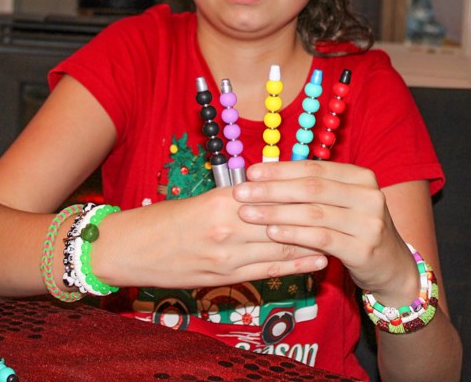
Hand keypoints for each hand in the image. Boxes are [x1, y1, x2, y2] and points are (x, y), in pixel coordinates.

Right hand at [93, 185, 327, 288]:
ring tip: (338, 237)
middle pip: (283, 220)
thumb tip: (267, 195)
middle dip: (314, 218)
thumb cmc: (162, 221)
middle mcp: (228, 226)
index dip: (303, 195)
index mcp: (223, 200)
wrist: (128, 249)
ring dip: (311, 242)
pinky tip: (316, 261)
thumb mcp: (200, 202)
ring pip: (280, 245)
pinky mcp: (223, 277)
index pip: (274, 197)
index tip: (327, 191)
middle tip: (342, 214)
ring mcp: (227, 255)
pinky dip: (295, 265)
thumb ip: (234, 200)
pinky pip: (267, 271)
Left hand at [232, 160, 418, 300]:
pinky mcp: (364, 249)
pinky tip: (271, 232)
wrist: (392, 267)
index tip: (251, 172)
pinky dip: (293, 234)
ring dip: (277, 213)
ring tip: (249, 214)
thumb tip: (266, 175)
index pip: (314, 168)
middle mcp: (369, 195)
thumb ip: (314, 189)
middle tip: (242, 194)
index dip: (281, 170)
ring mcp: (369, 223)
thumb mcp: (342, 204)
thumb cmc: (356, 230)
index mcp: (361, 177)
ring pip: (314, 213)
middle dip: (272, 190)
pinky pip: (321, 239)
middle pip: (312, 188)